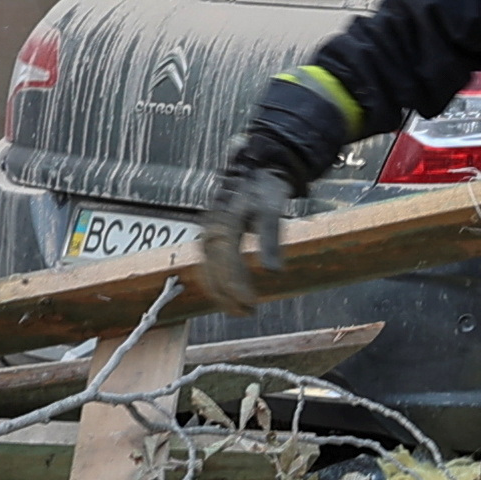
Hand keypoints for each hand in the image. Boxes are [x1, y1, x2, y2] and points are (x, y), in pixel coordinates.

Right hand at [191, 157, 303, 311]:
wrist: (255, 167)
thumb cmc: (265, 188)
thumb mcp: (272, 211)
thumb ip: (271, 241)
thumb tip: (274, 272)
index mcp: (225, 223)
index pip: (228, 263)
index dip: (237, 286)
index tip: (251, 303)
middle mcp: (211, 229)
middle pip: (213, 270)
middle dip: (227, 295)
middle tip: (246, 312)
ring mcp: (207, 231)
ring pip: (206, 269)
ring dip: (219, 291)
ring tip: (236, 308)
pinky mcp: (209, 234)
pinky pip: (207, 263)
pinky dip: (214, 280)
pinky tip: (226, 292)